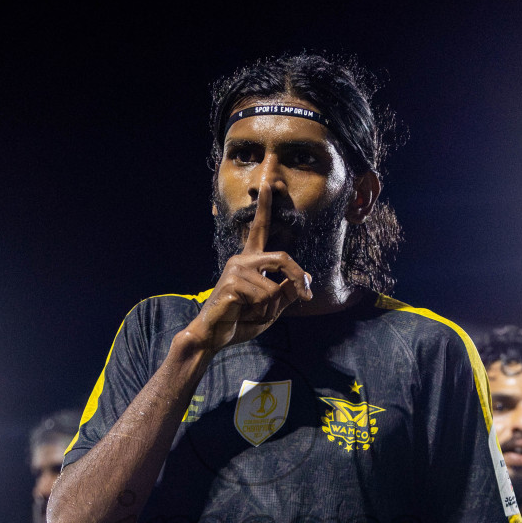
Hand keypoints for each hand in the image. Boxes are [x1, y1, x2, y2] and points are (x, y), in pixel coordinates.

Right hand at [186, 182, 311, 352]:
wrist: (213, 336)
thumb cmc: (240, 320)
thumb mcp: (272, 307)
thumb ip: (287, 292)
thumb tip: (306, 277)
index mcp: (250, 261)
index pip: (260, 230)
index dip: (265, 208)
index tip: (268, 185)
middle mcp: (241, 259)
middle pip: (283, 258)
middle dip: (299, 278)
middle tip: (308, 296)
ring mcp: (235, 270)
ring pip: (274, 288)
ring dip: (270, 308)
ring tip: (250, 313)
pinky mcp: (232, 283)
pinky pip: (264, 297)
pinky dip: (260, 312)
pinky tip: (241, 313)